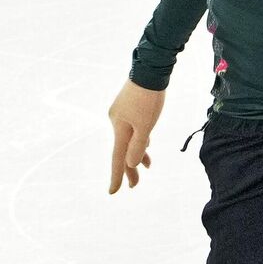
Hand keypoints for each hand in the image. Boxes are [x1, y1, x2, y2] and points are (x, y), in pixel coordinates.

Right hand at [108, 79, 164, 193]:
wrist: (150, 71)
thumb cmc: (149, 99)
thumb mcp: (146, 125)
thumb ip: (138, 146)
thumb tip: (130, 164)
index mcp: (119, 129)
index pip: (117, 159)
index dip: (117, 176)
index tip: (113, 193)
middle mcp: (116, 123)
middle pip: (123, 151)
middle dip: (130, 169)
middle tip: (135, 186)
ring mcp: (122, 115)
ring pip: (129, 140)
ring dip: (138, 154)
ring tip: (148, 167)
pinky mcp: (129, 108)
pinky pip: (133, 130)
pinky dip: (140, 140)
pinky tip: (147, 144)